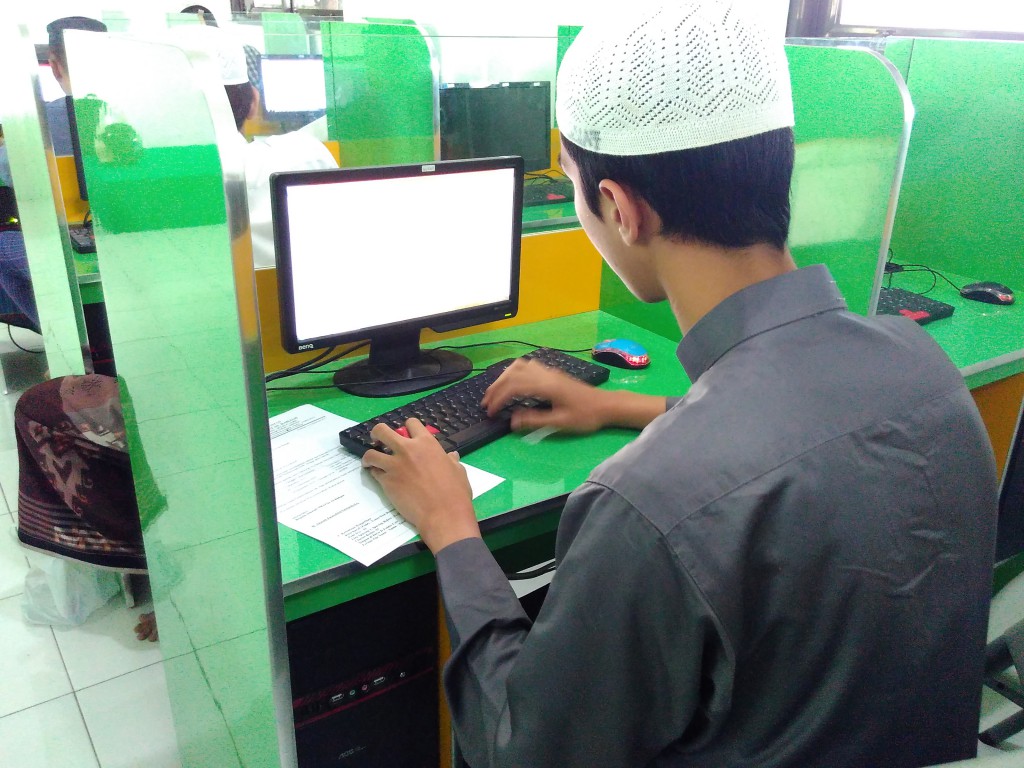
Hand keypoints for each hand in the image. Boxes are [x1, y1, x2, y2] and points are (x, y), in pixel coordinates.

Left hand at [361, 418, 479, 552]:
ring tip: (371, 462)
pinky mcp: (386, 481)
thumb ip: (451, 460)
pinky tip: (379, 477)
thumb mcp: (458, 471)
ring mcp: (394, 465)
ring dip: (370, 456)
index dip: (407, 428)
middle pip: (382, 431)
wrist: (443, 514)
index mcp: (426, 443)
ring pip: (371, 453)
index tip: (406, 435)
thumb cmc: (455, 492)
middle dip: (377, 433)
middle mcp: (407, 450)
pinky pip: (374, 472)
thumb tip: (452, 456)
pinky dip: (375, 473)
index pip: (411, 423)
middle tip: (378, 439)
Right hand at [481, 359, 610, 432]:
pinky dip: (514, 373)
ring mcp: (549, 372)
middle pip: (512, 373)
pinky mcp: (553, 373)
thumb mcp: (560, 422)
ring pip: (519, 366)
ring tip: (496, 392)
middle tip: (486, 402)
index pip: (513, 387)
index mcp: (546, 386)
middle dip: (496, 387)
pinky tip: (513, 383)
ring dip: (504, 377)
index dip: (498, 398)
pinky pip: (527, 366)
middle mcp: (545, 374)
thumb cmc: (586, 416)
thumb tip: (512, 421)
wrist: (607, 405)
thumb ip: (535, 421)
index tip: (490, 411)